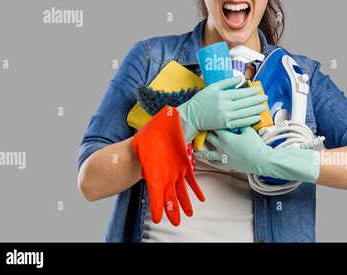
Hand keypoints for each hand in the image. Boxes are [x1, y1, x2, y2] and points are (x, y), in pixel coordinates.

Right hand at [132, 105, 204, 225]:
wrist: (154, 132)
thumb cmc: (147, 135)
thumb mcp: (145, 135)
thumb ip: (149, 138)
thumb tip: (158, 125)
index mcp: (155, 171)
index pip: (154, 192)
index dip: (157, 204)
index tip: (158, 218)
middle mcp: (165, 174)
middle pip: (169, 196)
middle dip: (173, 209)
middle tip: (177, 222)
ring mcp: (175, 171)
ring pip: (180, 191)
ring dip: (185, 203)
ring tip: (189, 215)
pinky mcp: (184, 166)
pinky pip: (191, 180)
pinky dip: (196, 190)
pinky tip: (201, 198)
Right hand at [177, 76, 267, 142]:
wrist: (192, 116)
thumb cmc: (202, 99)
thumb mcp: (213, 87)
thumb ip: (227, 82)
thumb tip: (240, 78)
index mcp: (223, 96)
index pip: (241, 93)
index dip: (252, 91)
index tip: (259, 89)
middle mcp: (226, 106)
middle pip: (245, 103)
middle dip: (257, 100)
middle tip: (266, 97)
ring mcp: (226, 117)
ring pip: (245, 113)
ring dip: (256, 110)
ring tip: (264, 106)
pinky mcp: (226, 125)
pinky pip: (241, 123)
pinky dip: (250, 120)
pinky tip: (257, 117)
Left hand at [197, 126, 319, 182]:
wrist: (261, 160)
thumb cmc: (255, 145)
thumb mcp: (248, 131)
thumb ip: (241, 123)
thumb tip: (238, 113)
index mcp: (226, 137)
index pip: (215, 127)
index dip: (211, 122)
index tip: (207, 118)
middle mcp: (221, 146)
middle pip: (209, 138)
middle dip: (204, 133)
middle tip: (199, 129)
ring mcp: (222, 156)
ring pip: (208, 153)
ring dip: (201, 150)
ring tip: (194, 148)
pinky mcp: (226, 164)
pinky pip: (215, 163)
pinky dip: (209, 160)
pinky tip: (206, 159)